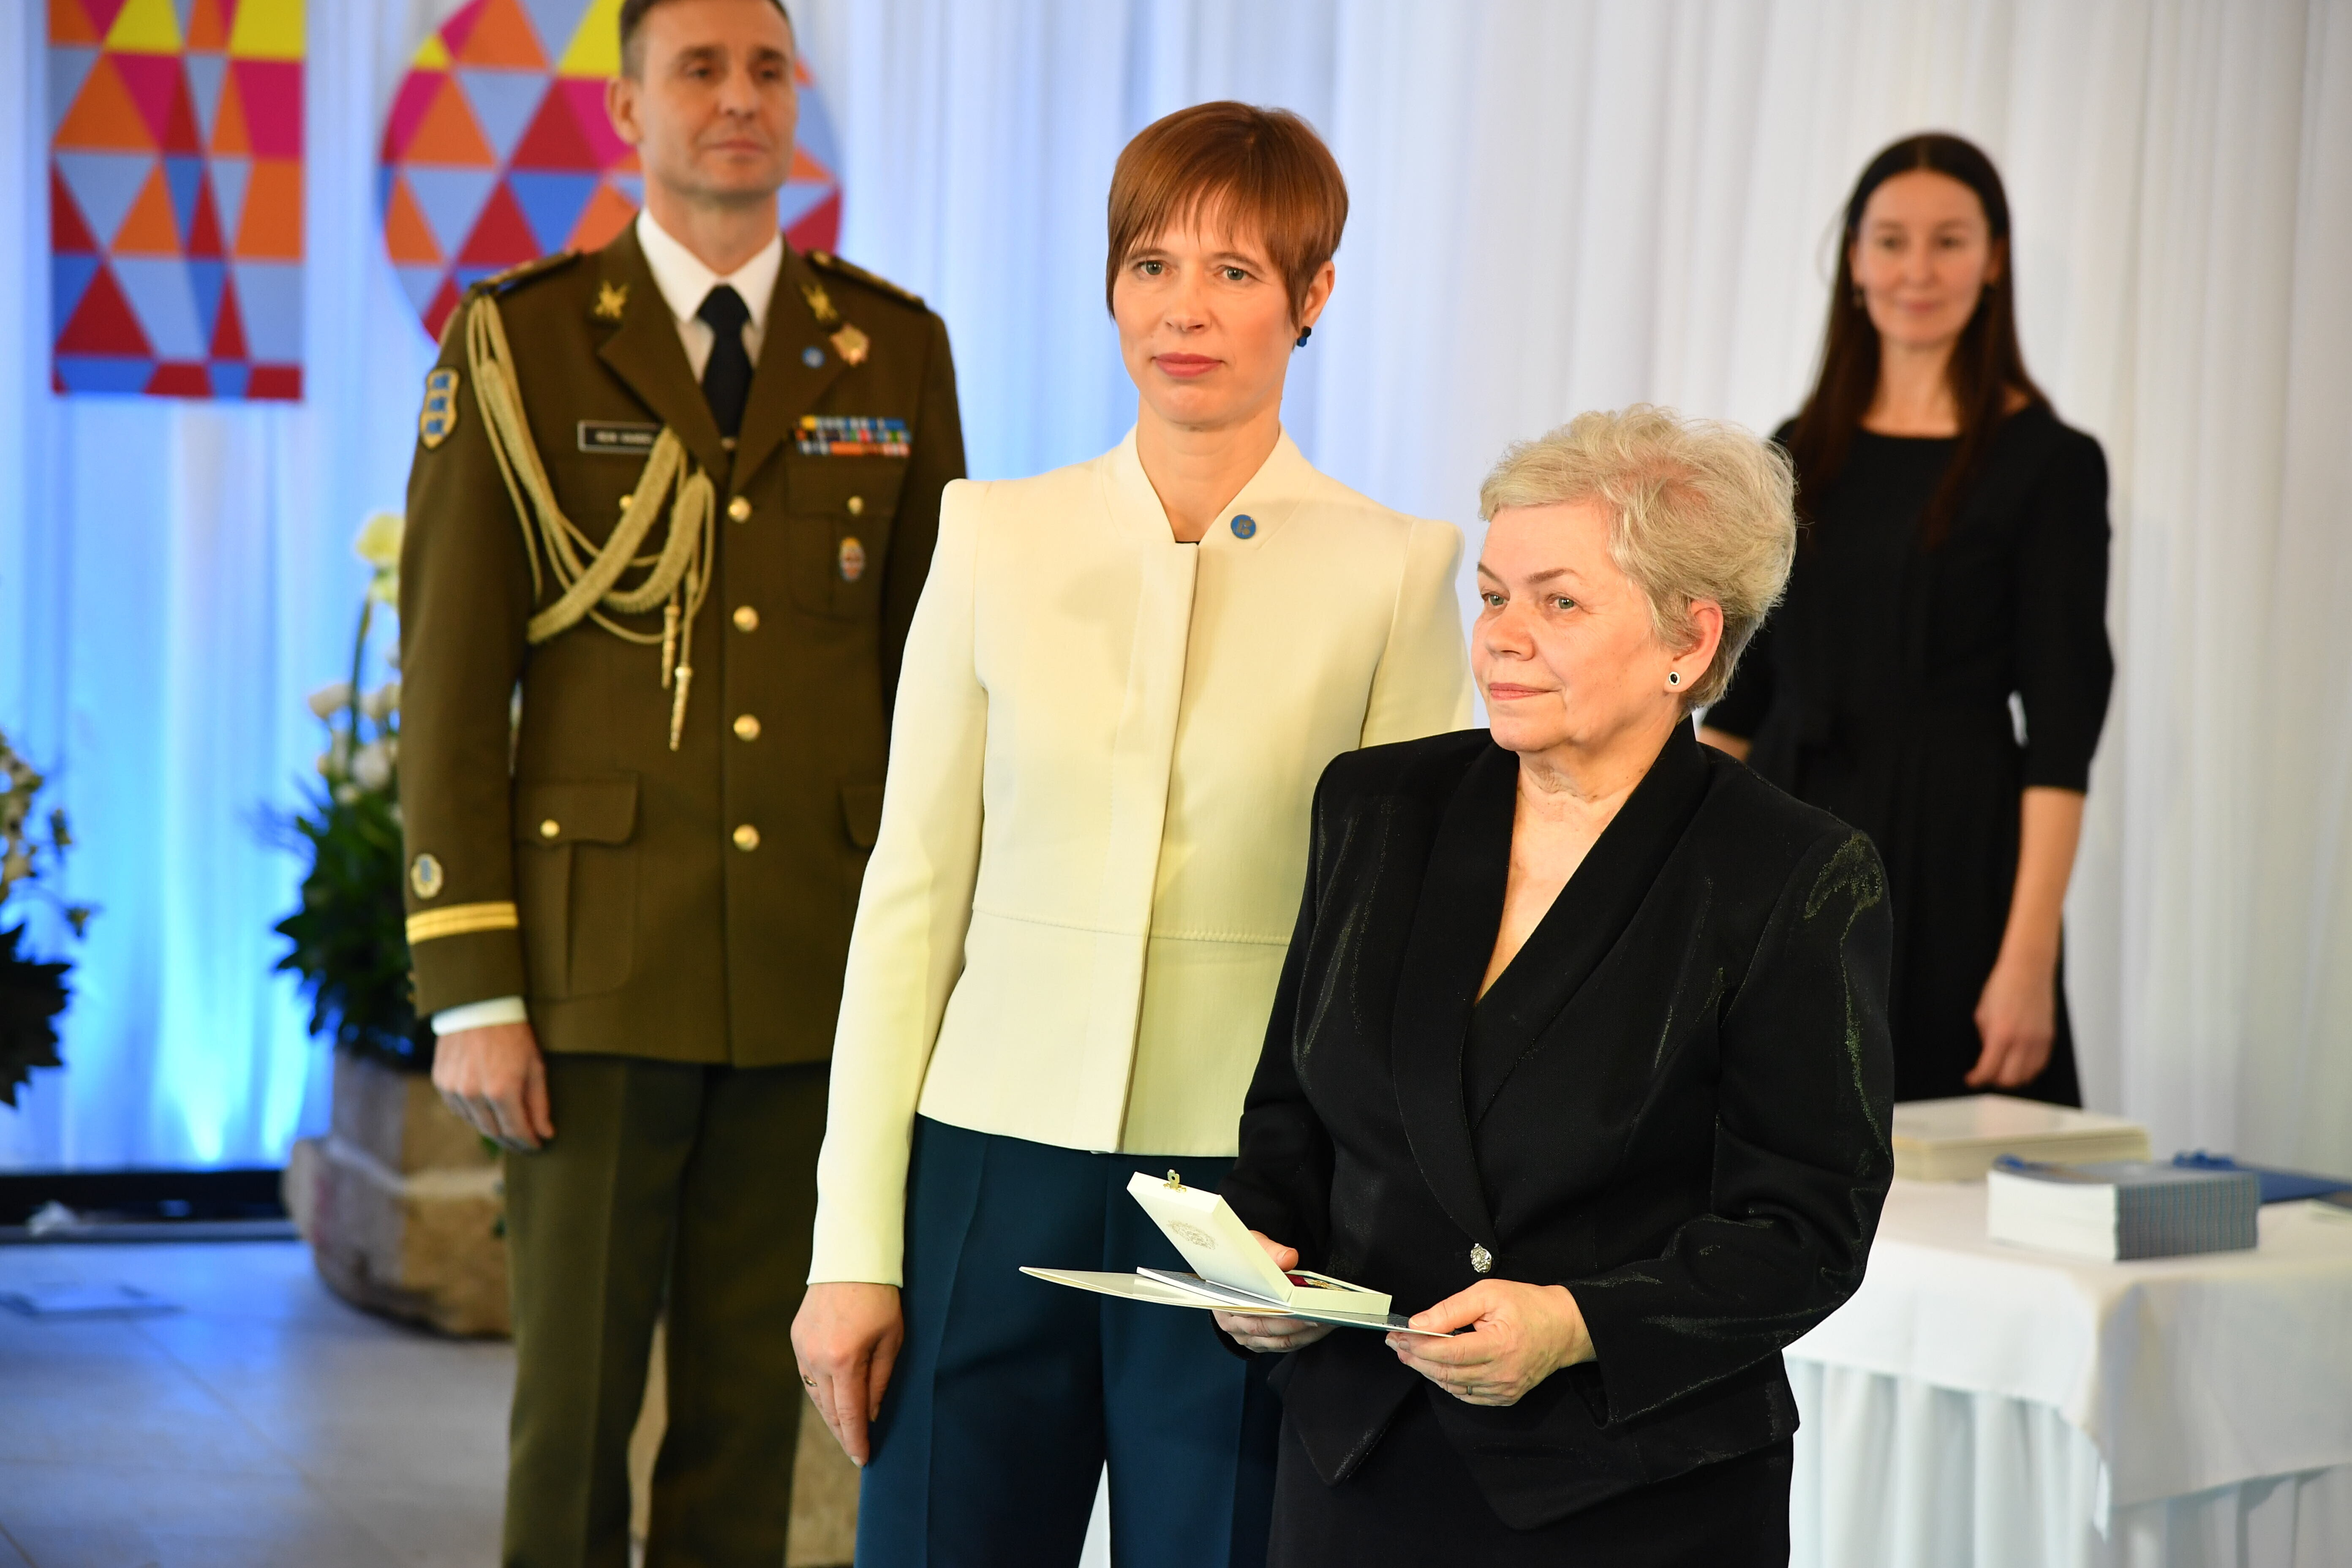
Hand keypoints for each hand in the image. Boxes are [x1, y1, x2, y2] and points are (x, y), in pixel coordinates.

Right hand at [432, 1022, 551, 1149]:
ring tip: (507, 1128)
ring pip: (474, 1123)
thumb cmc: (513, 1033)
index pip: (516, 1131)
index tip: (537, 1146)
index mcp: (502, 1091)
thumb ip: (539, 1102)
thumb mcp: (535, 1065)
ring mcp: (454, 1089)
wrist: (478, 1005)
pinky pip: (458, 1109)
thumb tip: (546, 1134)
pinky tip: (485, 1111)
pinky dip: (472, 1114)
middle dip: (511, 1140)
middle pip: (494, 1132)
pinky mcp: (440, 1082)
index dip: (528, 1142)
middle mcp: (474, 1094)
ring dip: (492, 1129)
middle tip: (524, 1143)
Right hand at [792, 1282, 903, 1465]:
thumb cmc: (880, 1297)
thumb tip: (870, 1414)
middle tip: (856, 1451)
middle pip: (829, 1410)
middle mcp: (816, 1358)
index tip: (863, 1459)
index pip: (849, 1413)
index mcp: (844, 1360)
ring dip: (831, 1414)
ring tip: (847, 1430)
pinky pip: (808, 1376)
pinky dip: (821, 1392)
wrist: (850, 1258)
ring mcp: (802, 1348)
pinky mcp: (796, 1338)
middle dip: (843, 1433)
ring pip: (816, 1395)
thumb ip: (880, 1379)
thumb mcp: (891, 1339)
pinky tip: (833, 1400)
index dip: (855, 1440)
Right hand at [1212, 1232, 1334, 1353]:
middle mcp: (1233, 1324)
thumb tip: (1289, 1258)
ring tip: (1330, 1320)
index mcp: (1223, 1301)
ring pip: (1280, 1341)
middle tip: (1325, 1314)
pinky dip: (1304, 1337)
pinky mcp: (1261, 1343)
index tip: (1302, 1305)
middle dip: (1300, 1323)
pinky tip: (1321, 1327)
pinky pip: (1285, 1345)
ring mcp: (1247, 1337)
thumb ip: (1268, 1251)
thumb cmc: (1238, 1259)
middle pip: (1269, 1330)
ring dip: (1307, 1333)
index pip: (1251, 1311)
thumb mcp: (1249, 1246)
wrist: (1231, 1270)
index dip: (1278, 1311)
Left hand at [1387, 1279, 1591, 1405]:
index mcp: (1500, 1345)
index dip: (1419, 1346)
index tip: (1398, 1335)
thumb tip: (1420, 1323)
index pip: (1448, 1353)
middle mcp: (1502, 1373)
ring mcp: (1504, 1389)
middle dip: (1416, 1358)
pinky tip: (1437, 1367)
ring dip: (1428, 1370)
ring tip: (1411, 1353)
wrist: (1565, 1328)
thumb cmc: (1530, 1306)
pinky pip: (1468, 1395)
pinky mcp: (1506, 1396)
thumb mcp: (1488, 1294)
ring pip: (1454, 1386)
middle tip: (1397, 1344)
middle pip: (1446, 1372)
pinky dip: (1449, 1382)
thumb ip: (1451, 1310)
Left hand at [1967, 947, 2057, 1088]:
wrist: (2028, 971)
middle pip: (2009, 1079)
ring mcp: (2038, 1041)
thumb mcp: (1982, 1014)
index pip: (1988, 1069)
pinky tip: (2019, 1066)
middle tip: (1986, 1076)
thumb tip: (1987, 1056)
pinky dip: (2029, 1070)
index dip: (1977, 1079)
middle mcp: (2022, 1041)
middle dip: (1994, 1081)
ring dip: (2013, 1078)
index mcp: (2001, 1034)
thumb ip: (1984, 1038)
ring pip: (2027, 1075)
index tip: (1971, 1079)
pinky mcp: (2049, 1038)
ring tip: (2002, 1072)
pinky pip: (2040, 1065)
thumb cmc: (2003, 987)